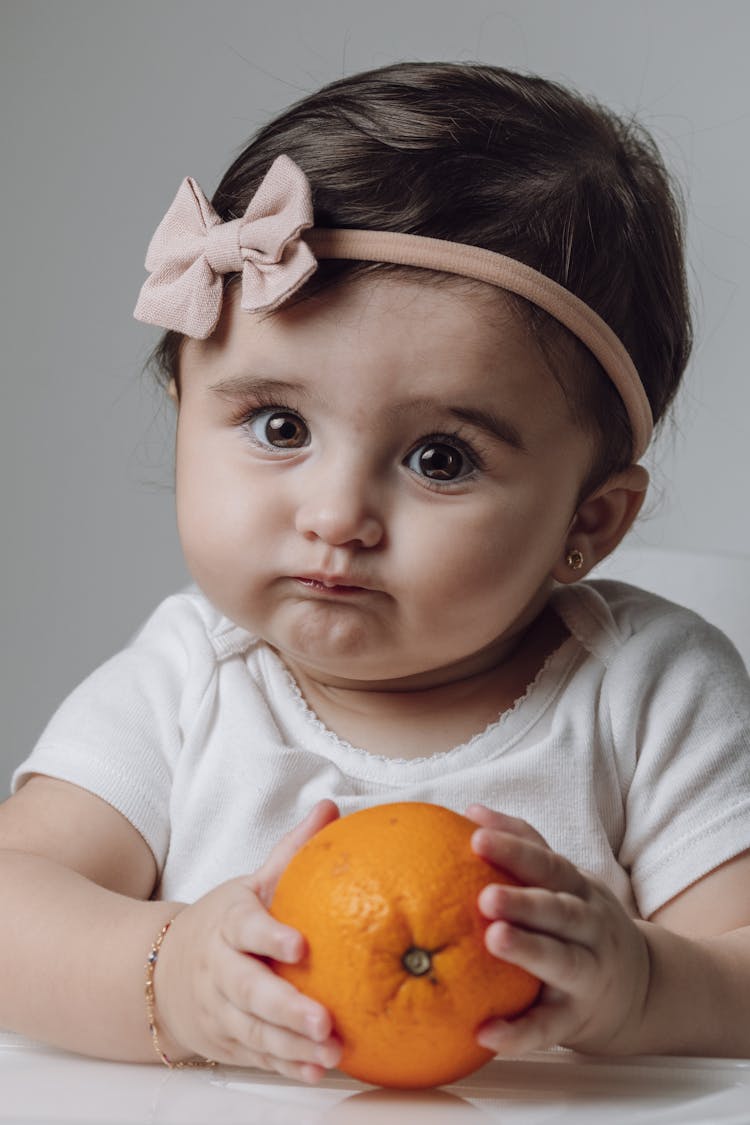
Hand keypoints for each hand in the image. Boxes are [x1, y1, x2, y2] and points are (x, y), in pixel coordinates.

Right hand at [154, 800, 342, 1081]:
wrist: (163, 971)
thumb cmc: (227, 921)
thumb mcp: (251, 884)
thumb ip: (291, 851)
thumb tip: (329, 808)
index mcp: (229, 924)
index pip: (247, 929)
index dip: (270, 937)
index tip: (300, 946)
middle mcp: (220, 970)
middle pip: (249, 990)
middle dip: (286, 1007)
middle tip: (324, 1018)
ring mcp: (221, 1010)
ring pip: (254, 1031)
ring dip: (292, 1045)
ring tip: (332, 1051)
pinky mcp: (228, 1041)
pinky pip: (258, 1056)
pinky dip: (286, 1065)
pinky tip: (318, 1069)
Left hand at [466, 804, 650, 1055]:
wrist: (645, 990)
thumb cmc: (582, 923)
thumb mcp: (566, 883)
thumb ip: (525, 846)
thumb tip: (471, 809)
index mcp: (578, 891)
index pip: (547, 864)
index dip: (514, 849)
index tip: (475, 837)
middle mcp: (589, 928)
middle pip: (559, 911)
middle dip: (525, 902)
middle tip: (486, 896)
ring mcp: (589, 973)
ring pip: (562, 962)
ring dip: (529, 951)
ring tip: (494, 941)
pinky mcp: (578, 1018)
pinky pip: (548, 1027)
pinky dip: (518, 1033)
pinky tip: (484, 1032)